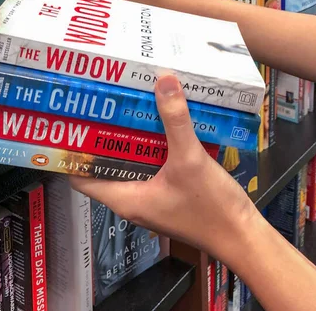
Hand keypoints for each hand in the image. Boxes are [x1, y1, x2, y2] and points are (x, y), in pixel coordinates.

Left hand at [68, 74, 259, 267]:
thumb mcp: (190, 160)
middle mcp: (132, 199)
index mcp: (125, 198)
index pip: (81, 178)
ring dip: (129, 139)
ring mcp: (151, 197)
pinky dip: (151, 146)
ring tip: (128, 107)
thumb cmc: (211, 209)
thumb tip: (163, 80)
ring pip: (130, 164)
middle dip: (103, 136)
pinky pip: (150, 165)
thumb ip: (175, 120)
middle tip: (103, 105)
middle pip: (105, 166)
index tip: (72, 123)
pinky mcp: (168, 192)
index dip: (74, 153)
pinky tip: (159, 124)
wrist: (242, 236)